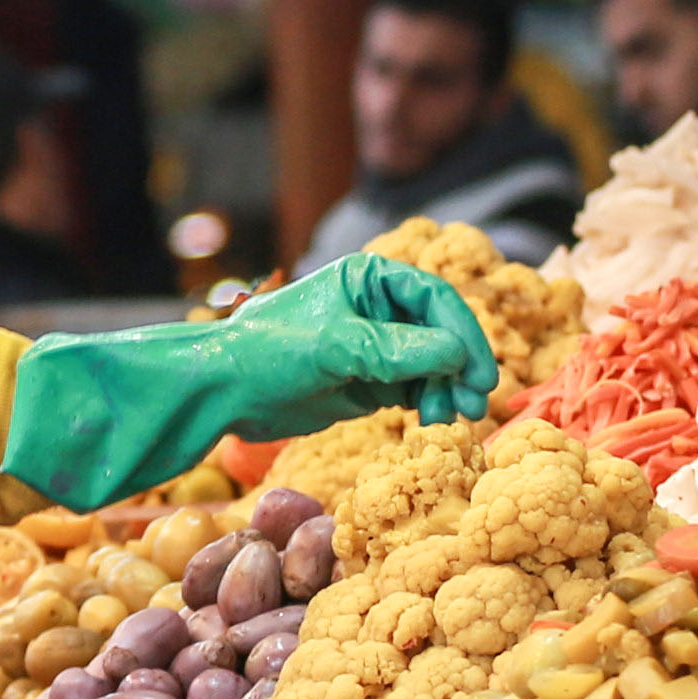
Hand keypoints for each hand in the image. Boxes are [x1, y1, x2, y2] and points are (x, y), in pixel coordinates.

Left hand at [0, 252, 500, 507]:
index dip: (462, 332)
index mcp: (368, 278)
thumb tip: (456, 354)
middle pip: (440, 331)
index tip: (477, 370)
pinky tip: (434, 420)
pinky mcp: (367, 380)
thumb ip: (395, 351)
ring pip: (432, 363)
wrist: (220, 393)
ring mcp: (374, 345)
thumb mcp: (334, 348)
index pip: (433, 298)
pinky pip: (414, 388)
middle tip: (475, 402)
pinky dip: (429, 402)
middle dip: (459, 365)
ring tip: (450, 418)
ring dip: (448, 388)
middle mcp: (376, 307)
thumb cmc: (267, 354)